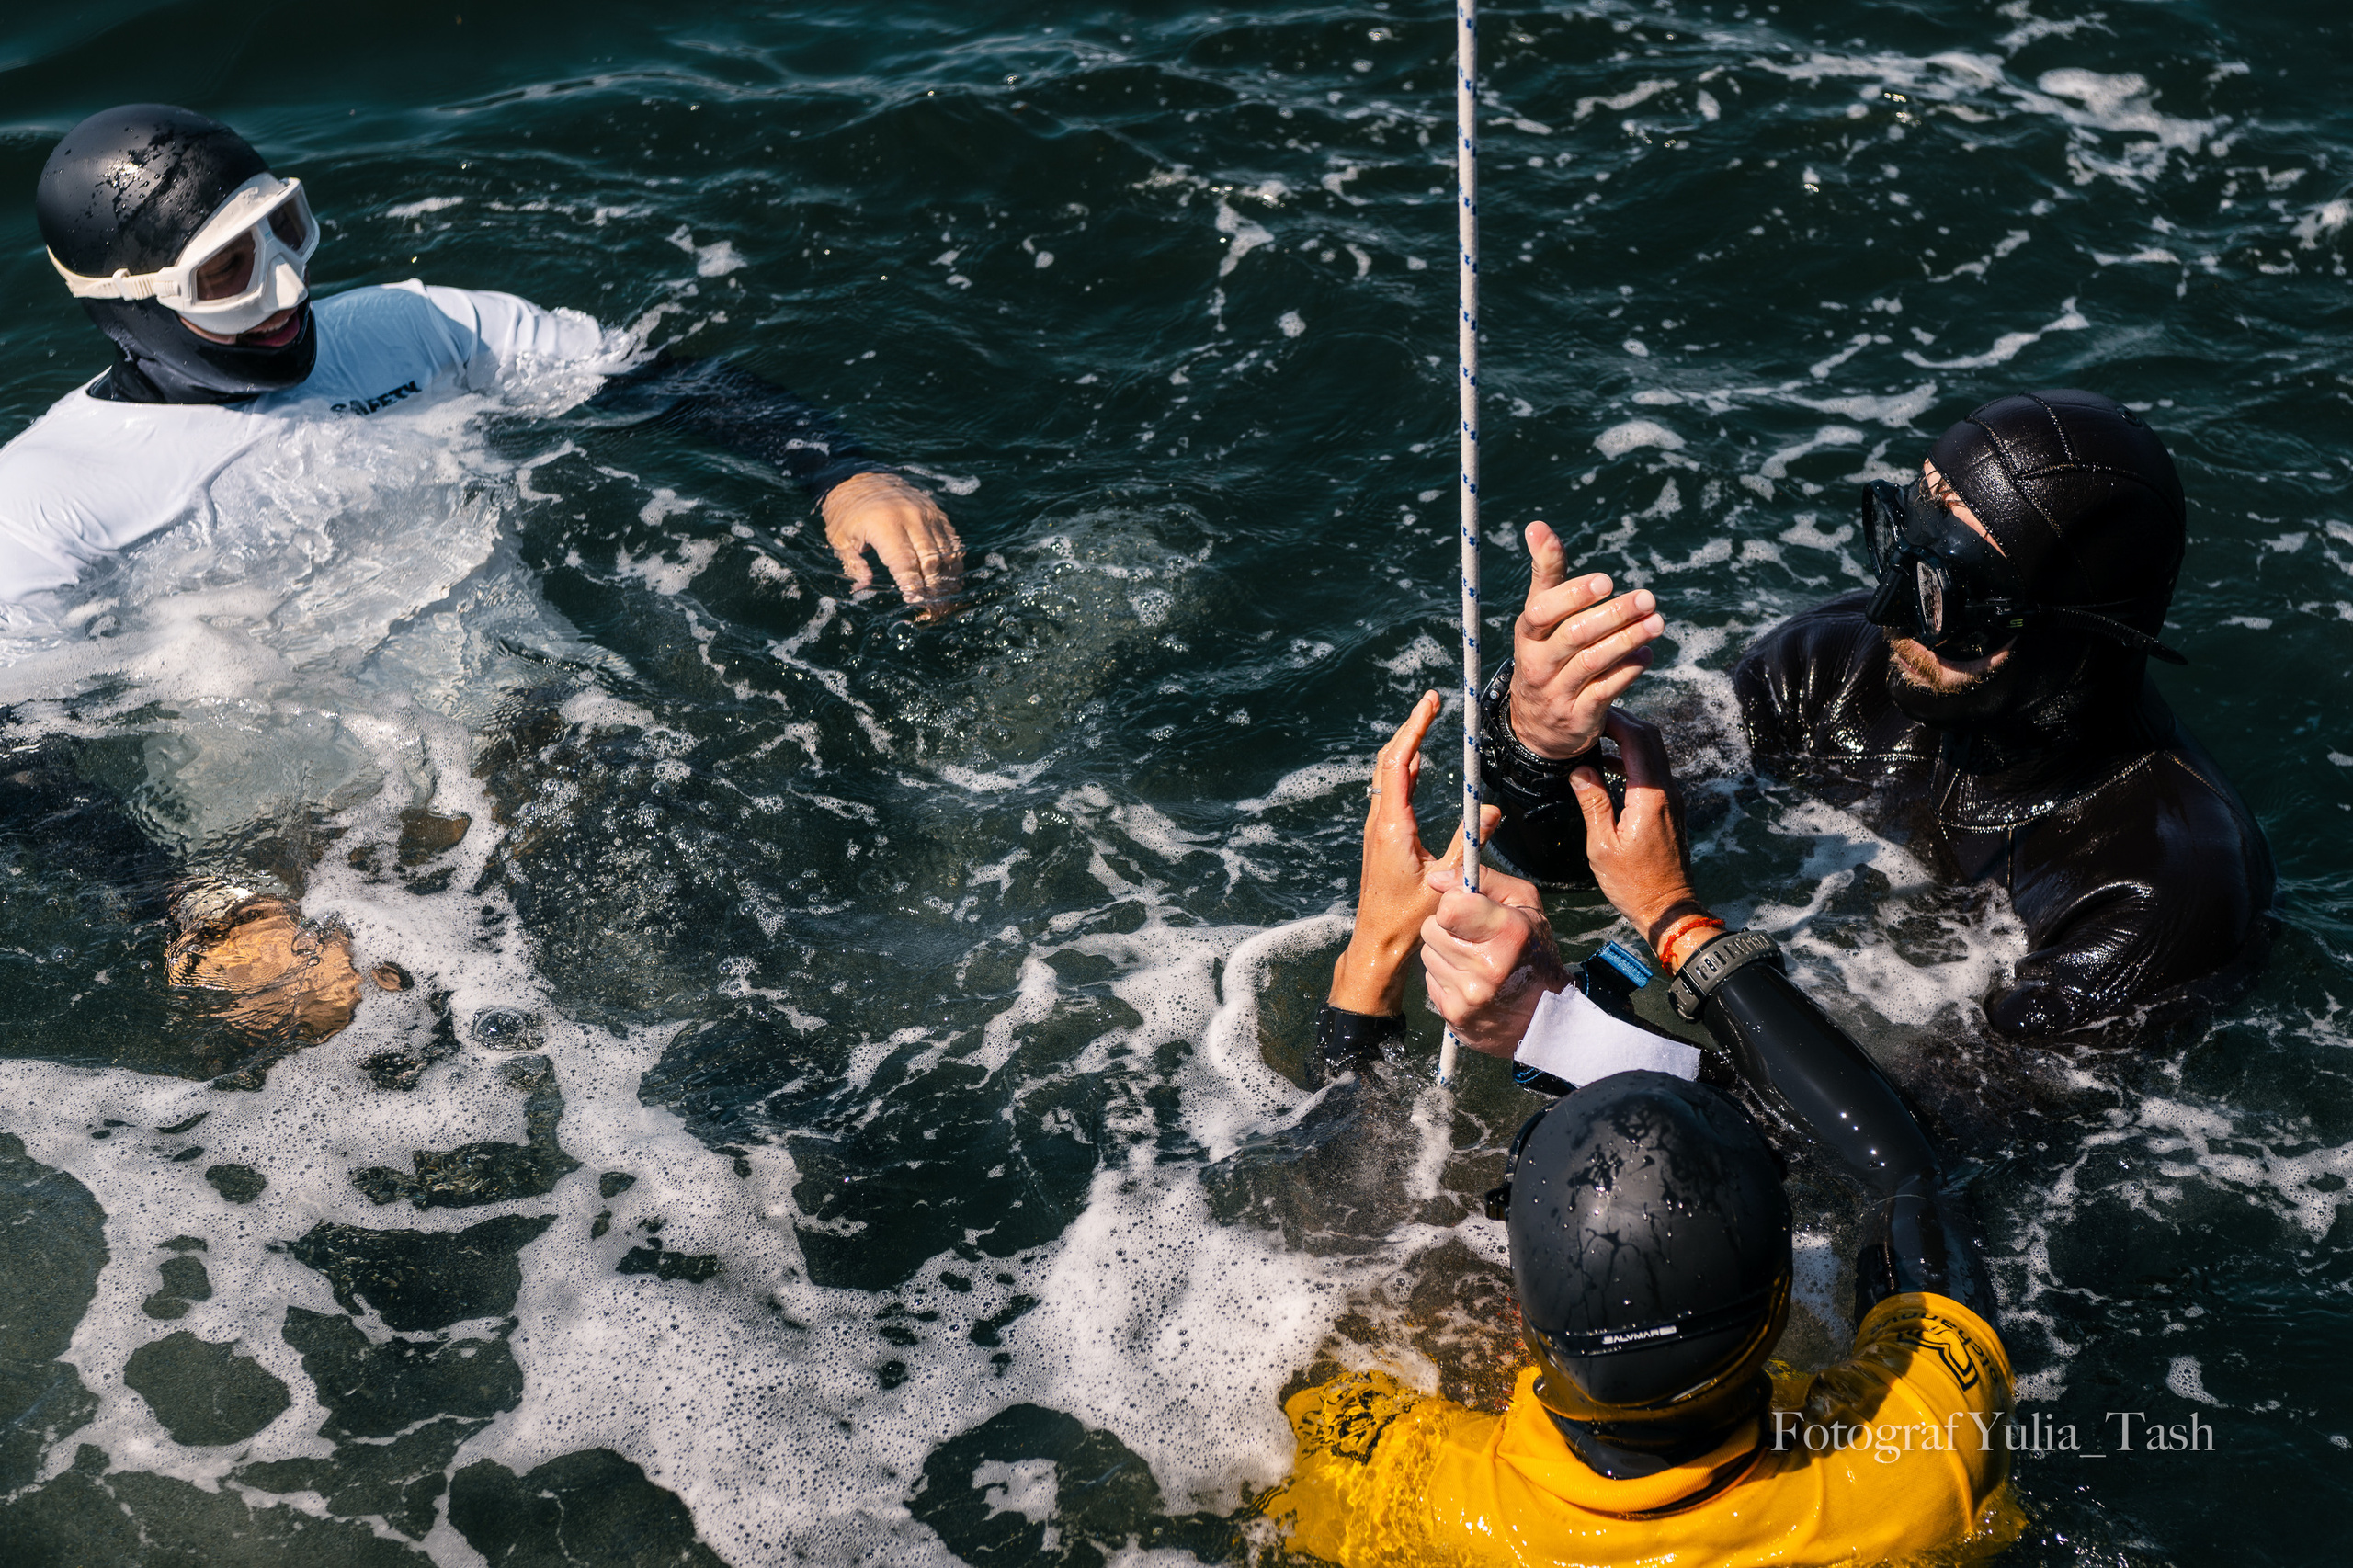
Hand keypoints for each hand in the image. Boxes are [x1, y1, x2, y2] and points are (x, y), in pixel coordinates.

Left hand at [819, 471, 962, 614]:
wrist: (861, 476)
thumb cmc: (846, 511)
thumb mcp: (839, 538)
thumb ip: (853, 565)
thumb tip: (864, 587)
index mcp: (884, 525)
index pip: (905, 563)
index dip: (912, 586)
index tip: (913, 602)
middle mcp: (911, 518)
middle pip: (930, 560)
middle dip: (932, 588)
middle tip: (932, 608)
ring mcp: (927, 513)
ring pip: (946, 551)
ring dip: (947, 578)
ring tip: (945, 598)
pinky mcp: (936, 512)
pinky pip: (952, 539)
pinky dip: (954, 561)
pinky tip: (951, 578)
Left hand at [1329, 690, 1501, 1015]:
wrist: (1377, 943)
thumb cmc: (1408, 919)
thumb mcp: (1446, 882)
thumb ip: (1469, 843)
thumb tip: (1491, 810)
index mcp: (1393, 826)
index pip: (1399, 763)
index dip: (1414, 728)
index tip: (1430, 703)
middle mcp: (1380, 821)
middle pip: (1389, 761)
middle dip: (1410, 728)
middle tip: (1431, 702)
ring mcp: (1377, 828)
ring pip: (1387, 775)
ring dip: (1406, 746)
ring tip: (1426, 721)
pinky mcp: (1381, 838)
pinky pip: (1390, 793)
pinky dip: (1404, 770)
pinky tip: (1418, 765)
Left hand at [1417, 861, 1569, 1057]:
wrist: (1543, 1013)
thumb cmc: (1534, 950)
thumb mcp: (1524, 903)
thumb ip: (1483, 879)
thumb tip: (1436, 878)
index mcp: (1508, 933)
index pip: (1449, 908)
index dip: (1455, 903)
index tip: (1470, 910)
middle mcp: (1488, 966)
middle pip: (1431, 929)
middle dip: (1447, 928)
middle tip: (1473, 937)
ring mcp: (1470, 995)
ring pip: (1427, 954)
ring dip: (1444, 953)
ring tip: (1472, 960)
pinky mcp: (1454, 1014)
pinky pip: (1429, 980)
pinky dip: (1445, 977)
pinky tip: (1469, 980)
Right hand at [1508, 521, 1666, 758]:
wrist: (1537, 724)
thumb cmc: (1546, 653)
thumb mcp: (1540, 617)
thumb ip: (1546, 573)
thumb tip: (1536, 525)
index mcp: (1527, 633)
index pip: (1542, 609)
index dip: (1573, 594)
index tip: (1606, 580)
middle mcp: (1536, 662)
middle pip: (1574, 635)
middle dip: (1614, 614)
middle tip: (1647, 597)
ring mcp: (1556, 691)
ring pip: (1592, 662)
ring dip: (1628, 639)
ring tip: (1656, 622)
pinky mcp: (1577, 715)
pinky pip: (1605, 691)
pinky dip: (1628, 670)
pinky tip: (1647, 654)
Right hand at [1569, 709, 1700, 940]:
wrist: (1669, 907)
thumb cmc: (1633, 883)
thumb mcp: (1602, 845)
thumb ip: (1592, 802)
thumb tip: (1580, 769)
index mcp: (1649, 796)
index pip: (1637, 741)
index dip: (1615, 721)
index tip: (1591, 714)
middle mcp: (1666, 791)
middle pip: (1651, 739)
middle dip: (1624, 722)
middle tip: (1593, 718)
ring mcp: (1671, 798)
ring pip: (1655, 752)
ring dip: (1629, 739)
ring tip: (1597, 737)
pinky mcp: (1670, 808)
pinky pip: (1654, 771)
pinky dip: (1634, 759)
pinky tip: (1609, 767)